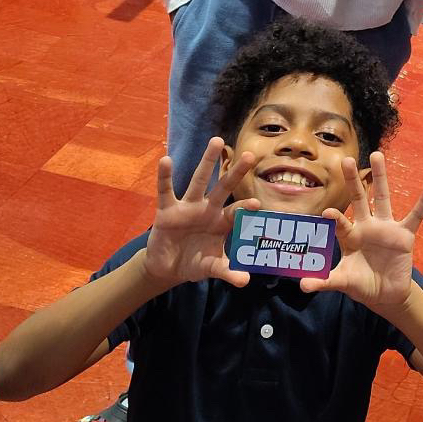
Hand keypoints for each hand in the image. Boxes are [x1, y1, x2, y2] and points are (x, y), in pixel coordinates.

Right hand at [144, 138, 259, 289]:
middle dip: (236, 173)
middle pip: (224, 188)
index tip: (258, 204)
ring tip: (216, 141)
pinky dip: (164, 176)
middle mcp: (207, 210)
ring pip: (199, 180)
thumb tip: (245, 280)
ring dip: (208, 162)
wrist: (167, 268)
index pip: (236, 212)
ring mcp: (188, 207)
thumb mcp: (211, 268)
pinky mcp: (167, 210)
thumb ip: (227, 272)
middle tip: (251, 155)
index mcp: (221, 223)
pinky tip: (166, 160)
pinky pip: (166, 191)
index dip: (245, 208)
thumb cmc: (194, 263)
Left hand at [301, 152, 422, 311]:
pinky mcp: (404, 234)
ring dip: (380, 176)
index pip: (341, 223)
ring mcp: (386, 228)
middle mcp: (366, 227)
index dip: (335, 218)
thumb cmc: (361, 284)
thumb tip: (302, 286)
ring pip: (383, 198)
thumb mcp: (343, 282)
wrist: (386, 295)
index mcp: (350, 237)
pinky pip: (415, 215)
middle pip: (358, 199)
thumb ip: (325, 282)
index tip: (328, 212)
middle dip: (353, 180)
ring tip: (377, 154)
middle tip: (346, 160)